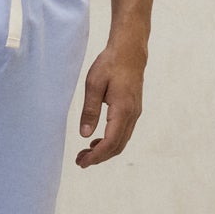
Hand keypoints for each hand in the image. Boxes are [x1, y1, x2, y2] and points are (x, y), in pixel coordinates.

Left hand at [76, 37, 144, 166]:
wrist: (130, 51)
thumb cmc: (110, 64)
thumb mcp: (93, 84)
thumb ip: (90, 110)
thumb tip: (84, 134)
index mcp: (122, 110)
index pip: (110, 142)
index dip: (96, 156)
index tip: (82, 162)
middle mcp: (132, 115)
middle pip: (117, 146)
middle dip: (99, 157)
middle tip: (80, 161)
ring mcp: (135, 113)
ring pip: (121, 141)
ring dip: (105, 151)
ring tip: (85, 153)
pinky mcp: (133, 110)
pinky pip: (123, 133)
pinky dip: (111, 142)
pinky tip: (97, 140)